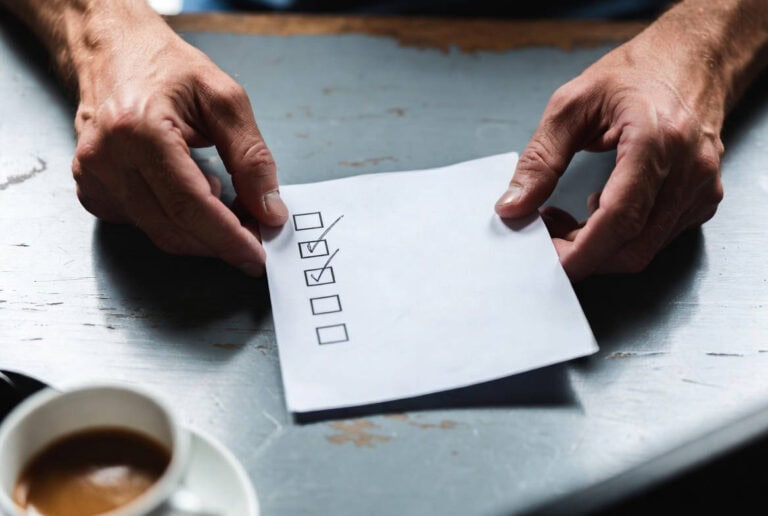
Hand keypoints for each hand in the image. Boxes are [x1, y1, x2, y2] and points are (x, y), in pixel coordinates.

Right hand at [71, 7, 285, 275]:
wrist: (114, 52)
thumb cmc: (167, 68)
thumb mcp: (225, 100)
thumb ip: (251, 158)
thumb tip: (268, 210)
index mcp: (139, 130)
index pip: (189, 205)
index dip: (227, 238)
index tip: (257, 256)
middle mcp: (107, 158)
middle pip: (173, 227)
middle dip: (220, 241)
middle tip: (254, 234)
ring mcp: (93, 177)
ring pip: (159, 233)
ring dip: (201, 234)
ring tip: (227, 206)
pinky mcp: (91, 190)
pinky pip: (143, 225)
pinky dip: (176, 223)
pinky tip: (191, 196)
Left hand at [495, 18, 725, 280]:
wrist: (692, 59)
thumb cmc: (634, 74)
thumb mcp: (571, 106)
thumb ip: (540, 160)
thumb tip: (512, 207)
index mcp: (657, 141)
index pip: (619, 219)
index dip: (580, 251)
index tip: (547, 263)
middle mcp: (688, 170)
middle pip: (633, 246)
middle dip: (583, 254)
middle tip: (545, 234)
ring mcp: (701, 188)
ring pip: (645, 248)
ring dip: (598, 246)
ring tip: (567, 217)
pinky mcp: (703, 199)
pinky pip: (657, 237)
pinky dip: (621, 237)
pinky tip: (599, 209)